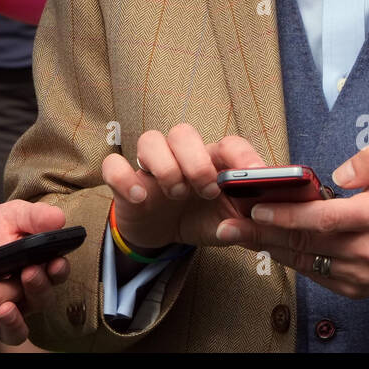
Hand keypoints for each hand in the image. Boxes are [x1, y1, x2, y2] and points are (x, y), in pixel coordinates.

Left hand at [0, 200, 70, 344]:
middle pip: (40, 302)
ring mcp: (0, 317)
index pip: (55, 275)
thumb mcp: (9, 217)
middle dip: (38, 288)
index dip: (58, 270)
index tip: (56, 261)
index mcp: (36, 270)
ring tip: (5, 308)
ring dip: (14, 322)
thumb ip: (33, 217)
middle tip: (29, 272)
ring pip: (15, 332)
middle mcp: (22, 298)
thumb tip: (60, 218)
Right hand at [101, 124, 267, 251]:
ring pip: (150, 139)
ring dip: (166, 167)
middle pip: (183, 133)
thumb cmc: (202, 220)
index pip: (229, 143)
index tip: (254, 175)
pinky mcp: (126, 181)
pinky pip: (114, 166)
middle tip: (207, 191)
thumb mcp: (227, 225)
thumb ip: (242, 225)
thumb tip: (244, 225)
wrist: (164, 235)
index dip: (242, 156)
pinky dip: (125, 178)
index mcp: (212, 160)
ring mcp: (151, 166)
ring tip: (176, 194)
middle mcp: (181, 155)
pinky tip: (141, 197)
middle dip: (197, 161)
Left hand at [224, 146, 368, 298]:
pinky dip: (287, 259)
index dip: (286, 214)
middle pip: (304, 243)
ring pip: (303, 261)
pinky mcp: (353, 288)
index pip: (322, 218)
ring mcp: (359, 274)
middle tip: (228, 225)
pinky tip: (266, 244)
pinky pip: (312, 273)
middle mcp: (366, 250)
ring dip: (267, 247)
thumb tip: (339, 174)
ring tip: (236, 234)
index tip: (256, 207)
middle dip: (261, 233)